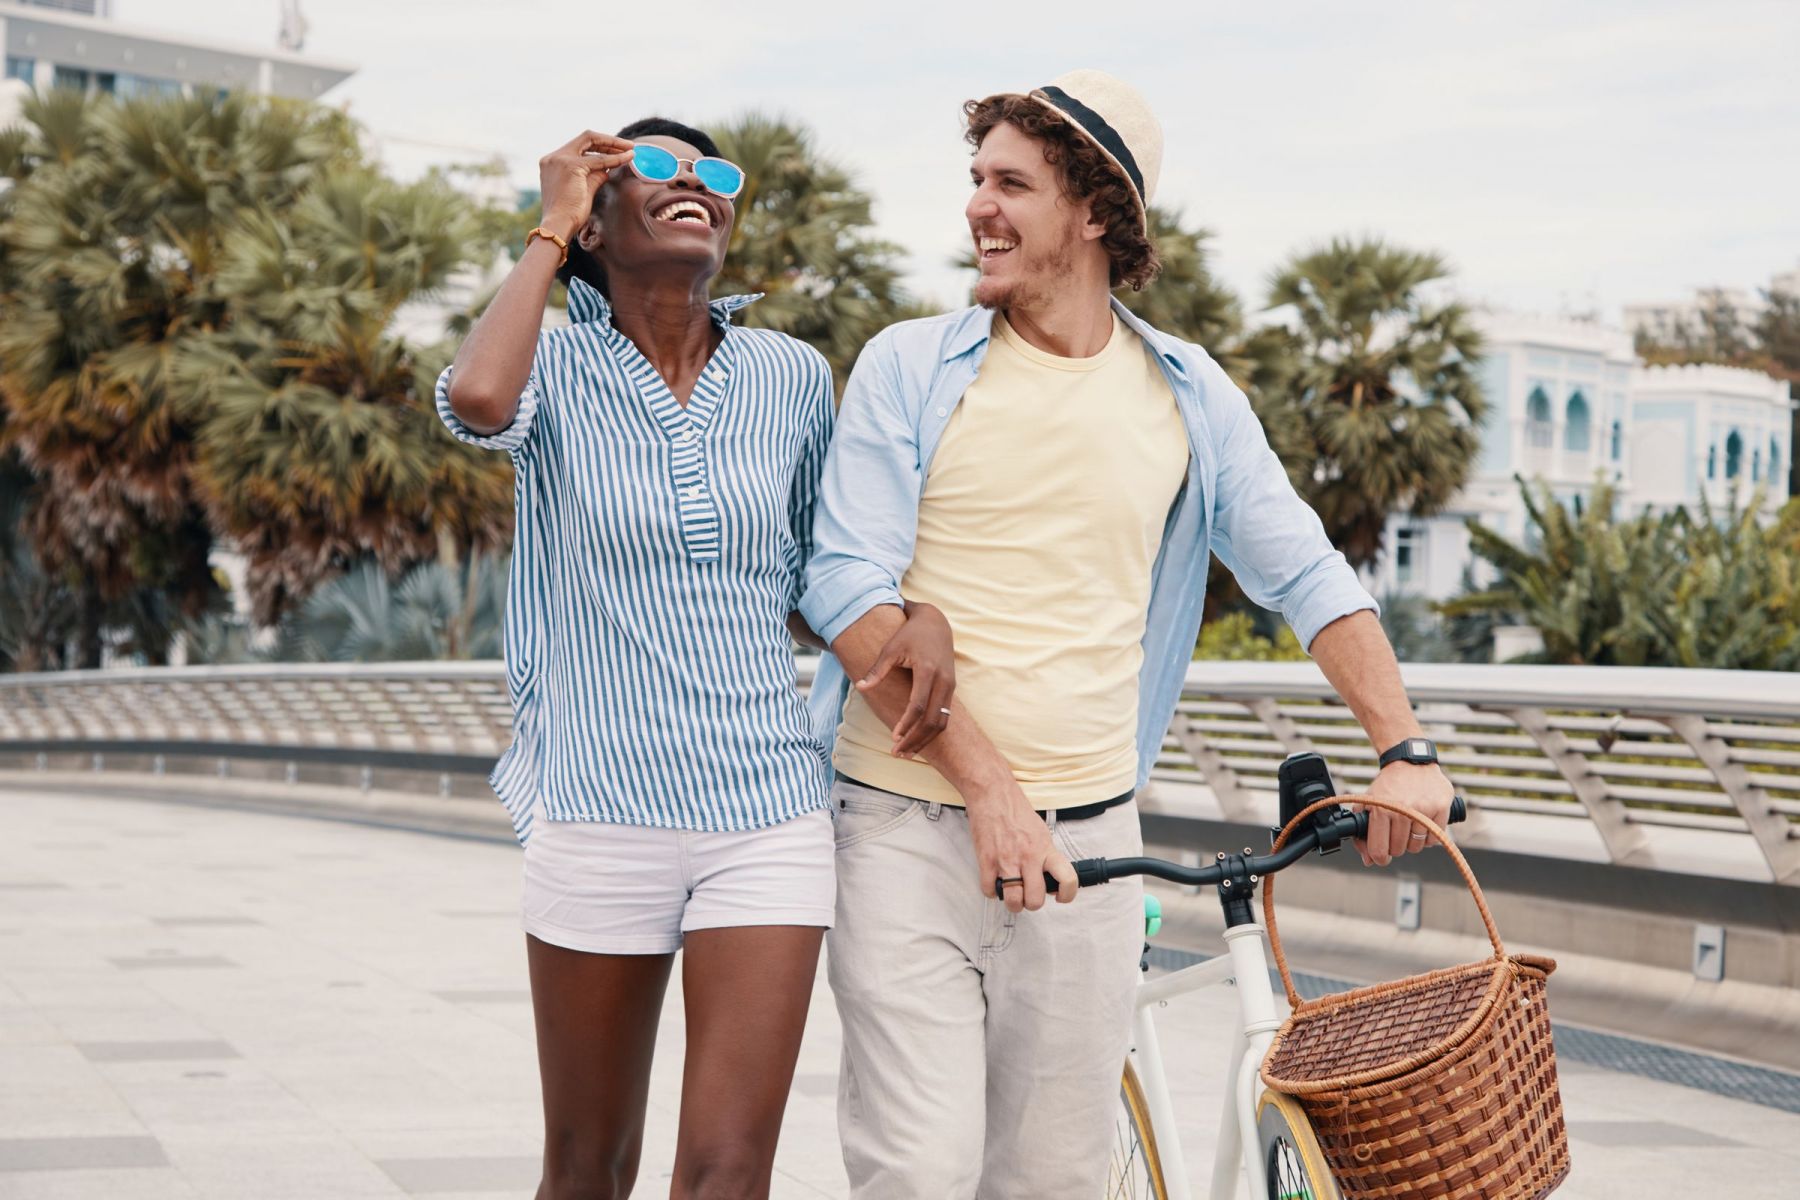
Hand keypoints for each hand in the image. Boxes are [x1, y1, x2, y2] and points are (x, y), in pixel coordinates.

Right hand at [538, 130, 635, 239]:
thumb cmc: (570, 214)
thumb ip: (593, 176)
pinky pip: (599, 159)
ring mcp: (561, 160)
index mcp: (552, 162)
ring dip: (614, 145)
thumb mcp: (583, 189)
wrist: (558, 225)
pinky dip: (615, 158)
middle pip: (585, 138)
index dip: (600, 146)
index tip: (616, 150)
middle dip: (609, 140)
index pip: (579, 146)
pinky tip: (628, 158)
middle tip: (629, 146)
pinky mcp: (571, 166)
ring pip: (592, 143)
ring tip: (631, 150)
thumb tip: (607, 168)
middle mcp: (554, 157)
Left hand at [856, 601, 955, 757]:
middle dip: (915, 740)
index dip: (906, 724)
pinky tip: (917, 740)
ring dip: (925, 740)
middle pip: (933, 720)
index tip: (894, 736)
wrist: (936, 623)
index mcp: (928, 671)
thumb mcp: (891, 648)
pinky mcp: (951, 690)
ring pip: (942, 723)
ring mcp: (950, 687)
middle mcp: (944, 681)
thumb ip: (877, 670)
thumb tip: (861, 687)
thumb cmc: (909, 635)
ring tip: (907, 752)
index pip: (918, 706)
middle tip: (898, 752)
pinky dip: (931, 731)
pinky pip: (944, 717)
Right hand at [967, 785, 1075, 912]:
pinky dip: (992, 891)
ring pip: (1013, 901)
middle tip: (1029, 896)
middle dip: (1032, 903)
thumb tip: (1051, 876)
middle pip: (1035, 899)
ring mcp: (1007, 860)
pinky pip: (989, 890)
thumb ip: (1047, 854)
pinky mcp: (987, 860)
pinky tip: (995, 883)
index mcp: (1045, 849)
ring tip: (1012, 895)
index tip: (1061, 897)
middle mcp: (1028, 857)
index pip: (1067, 878)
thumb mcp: (1041, 832)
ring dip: (1013, 903)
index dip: (1067, 895)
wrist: (993, 794)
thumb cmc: (1016, 811)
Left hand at [1355, 761, 1454, 866]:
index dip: (1379, 858)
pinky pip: (1435, 839)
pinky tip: (1423, 824)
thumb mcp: (1368, 804)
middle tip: (1396, 832)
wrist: (1410, 762)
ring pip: (1417, 846)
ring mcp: (1424, 809)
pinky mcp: (1441, 807)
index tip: (1381, 857)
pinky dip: (1429, 837)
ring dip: (1413, 841)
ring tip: (1409, 826)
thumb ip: (1363, 833)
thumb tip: (1368, 860)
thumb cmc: (1388, 786)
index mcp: (1381, 810)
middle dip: (1396, 846)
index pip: (1379, 849)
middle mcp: (1402, 810)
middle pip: (1399, 850)